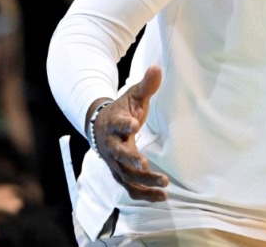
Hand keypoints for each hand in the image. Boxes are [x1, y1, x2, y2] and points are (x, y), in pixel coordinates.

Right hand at [93, 65, 168, 200]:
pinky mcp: (120, 174)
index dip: (124, 124)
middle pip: (119, 154)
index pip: (117, 123)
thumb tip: (156, 67)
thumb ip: (146, 85)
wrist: (100, 126)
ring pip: (126, 175)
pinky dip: (144, 194)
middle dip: (131, 160)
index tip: (133, 123)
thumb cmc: (122, 110)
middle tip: (145, 165)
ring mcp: (114, 162)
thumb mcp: (133, 96)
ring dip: (144, 182)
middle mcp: (111, 145)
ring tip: (164, 185)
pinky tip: (162, 198)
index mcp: (114, 123)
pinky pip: (130, 187)